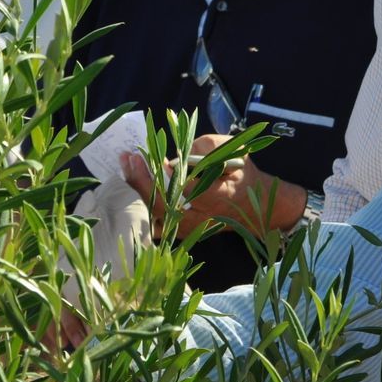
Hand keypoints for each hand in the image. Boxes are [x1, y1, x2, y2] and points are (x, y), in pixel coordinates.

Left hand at [120, 135, 306, 238]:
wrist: (254, 208)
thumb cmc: (244, 176)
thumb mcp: (235, 151)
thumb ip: (207, 148)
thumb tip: (177, 156)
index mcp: (217, 197)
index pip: (182, 189)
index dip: (159, 174)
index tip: (145, 156)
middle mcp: (201, 217)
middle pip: (162, 204)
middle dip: (141, 180)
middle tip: (128, 157)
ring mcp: (188, 229)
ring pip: (154, 216)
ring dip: (136, 192)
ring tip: (126, 168)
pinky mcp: (180, 233)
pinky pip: (153, 223)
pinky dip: (141, 206)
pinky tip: (132, 187)